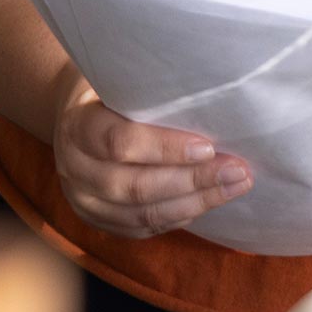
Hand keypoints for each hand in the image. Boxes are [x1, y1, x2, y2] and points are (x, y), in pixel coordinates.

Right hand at [47, 76, 251, 238]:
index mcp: (76, 127)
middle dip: (192, 180)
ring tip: (234, 186)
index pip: (119, 142)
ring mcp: (84, 201)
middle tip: (237, 170)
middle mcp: (74, 169)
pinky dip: (180, 216)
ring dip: (195, 202)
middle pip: (136, 186)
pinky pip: (143, 228)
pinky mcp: (99, 222)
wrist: (74, 117)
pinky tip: (209, 202)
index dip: (165, 148)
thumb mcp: (119, 83)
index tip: (208, 146)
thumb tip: (214, 105)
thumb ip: (150, 97)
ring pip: (143, 214)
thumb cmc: (110, 93)